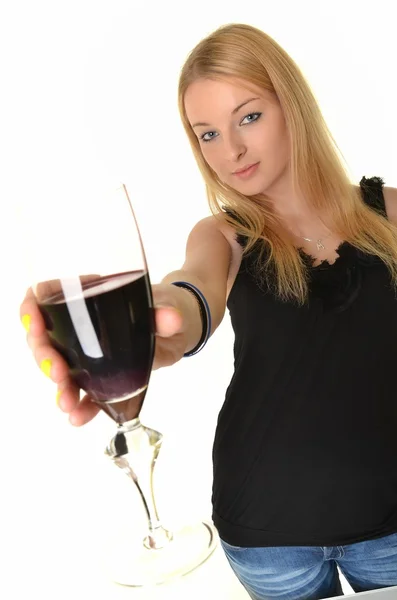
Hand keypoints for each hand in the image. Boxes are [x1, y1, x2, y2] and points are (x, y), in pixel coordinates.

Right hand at [20, 283, 188, 426]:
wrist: (180, 326)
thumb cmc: (166, 306)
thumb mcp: (168, 304)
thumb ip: (168, 313)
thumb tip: (172, 318)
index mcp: (90, 294)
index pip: (49, 294)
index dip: (32, 308)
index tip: (34, 322)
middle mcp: (82, 322)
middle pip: (46, 336)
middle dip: (44, 354)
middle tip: (56, 371)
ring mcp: (88, 350)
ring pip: (59, 366)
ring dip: (58, 385)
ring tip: (66, 401)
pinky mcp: (101, 374)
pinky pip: (84, 391)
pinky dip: (80, 405)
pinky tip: (77, 417)